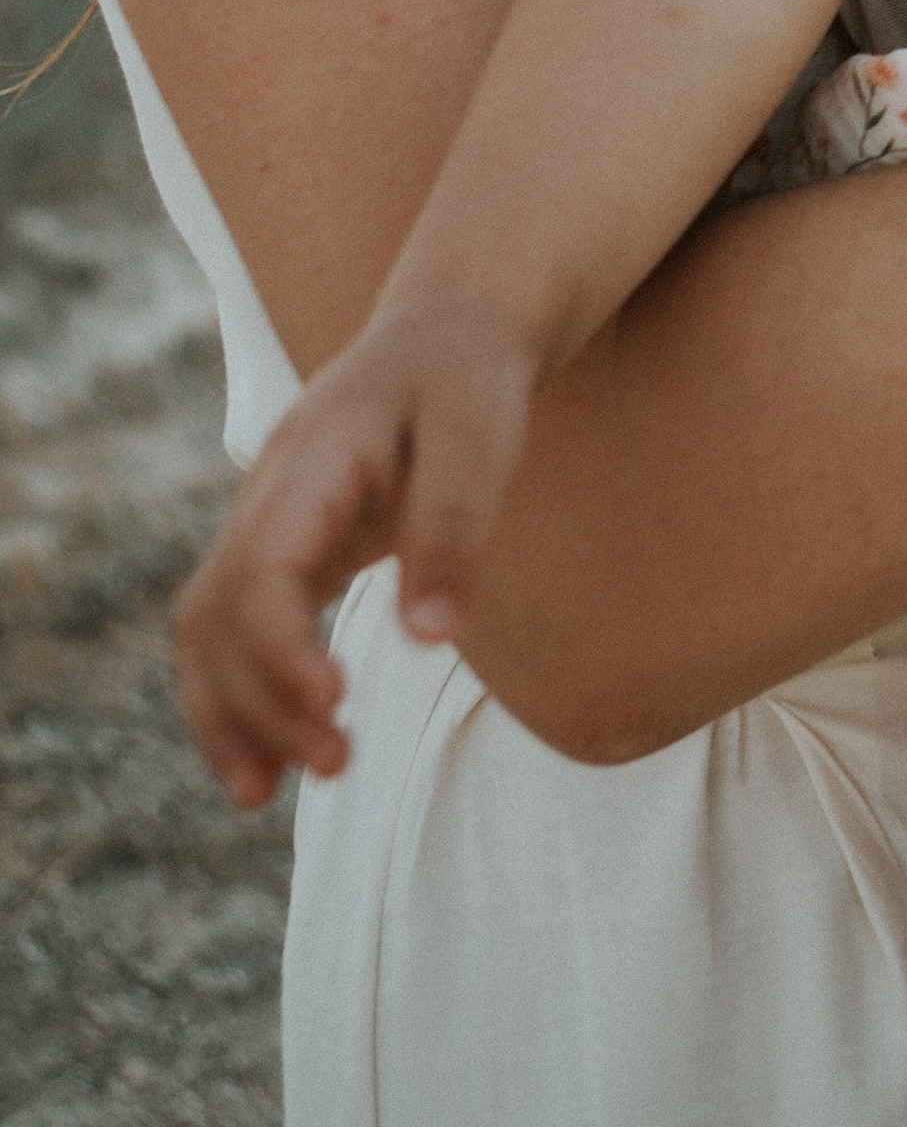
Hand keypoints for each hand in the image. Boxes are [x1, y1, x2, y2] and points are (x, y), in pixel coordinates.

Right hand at [173, 301, 536, 808]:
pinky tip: (269, 755)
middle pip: (220, 612)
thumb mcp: (480, 439)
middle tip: (335, 764)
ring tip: (265, 793)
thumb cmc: (467, 381)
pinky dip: (239, 691)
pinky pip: (234, 627)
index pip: (259, 569)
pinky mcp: (285, 549)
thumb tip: (429, 639)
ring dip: (228, 710)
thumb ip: (452, 530)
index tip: (335, 703)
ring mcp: (266, 522)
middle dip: (260, 699)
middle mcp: (267, 497)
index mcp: (309, 461)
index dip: (280, 648)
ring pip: (207, 627)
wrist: (446, 333)